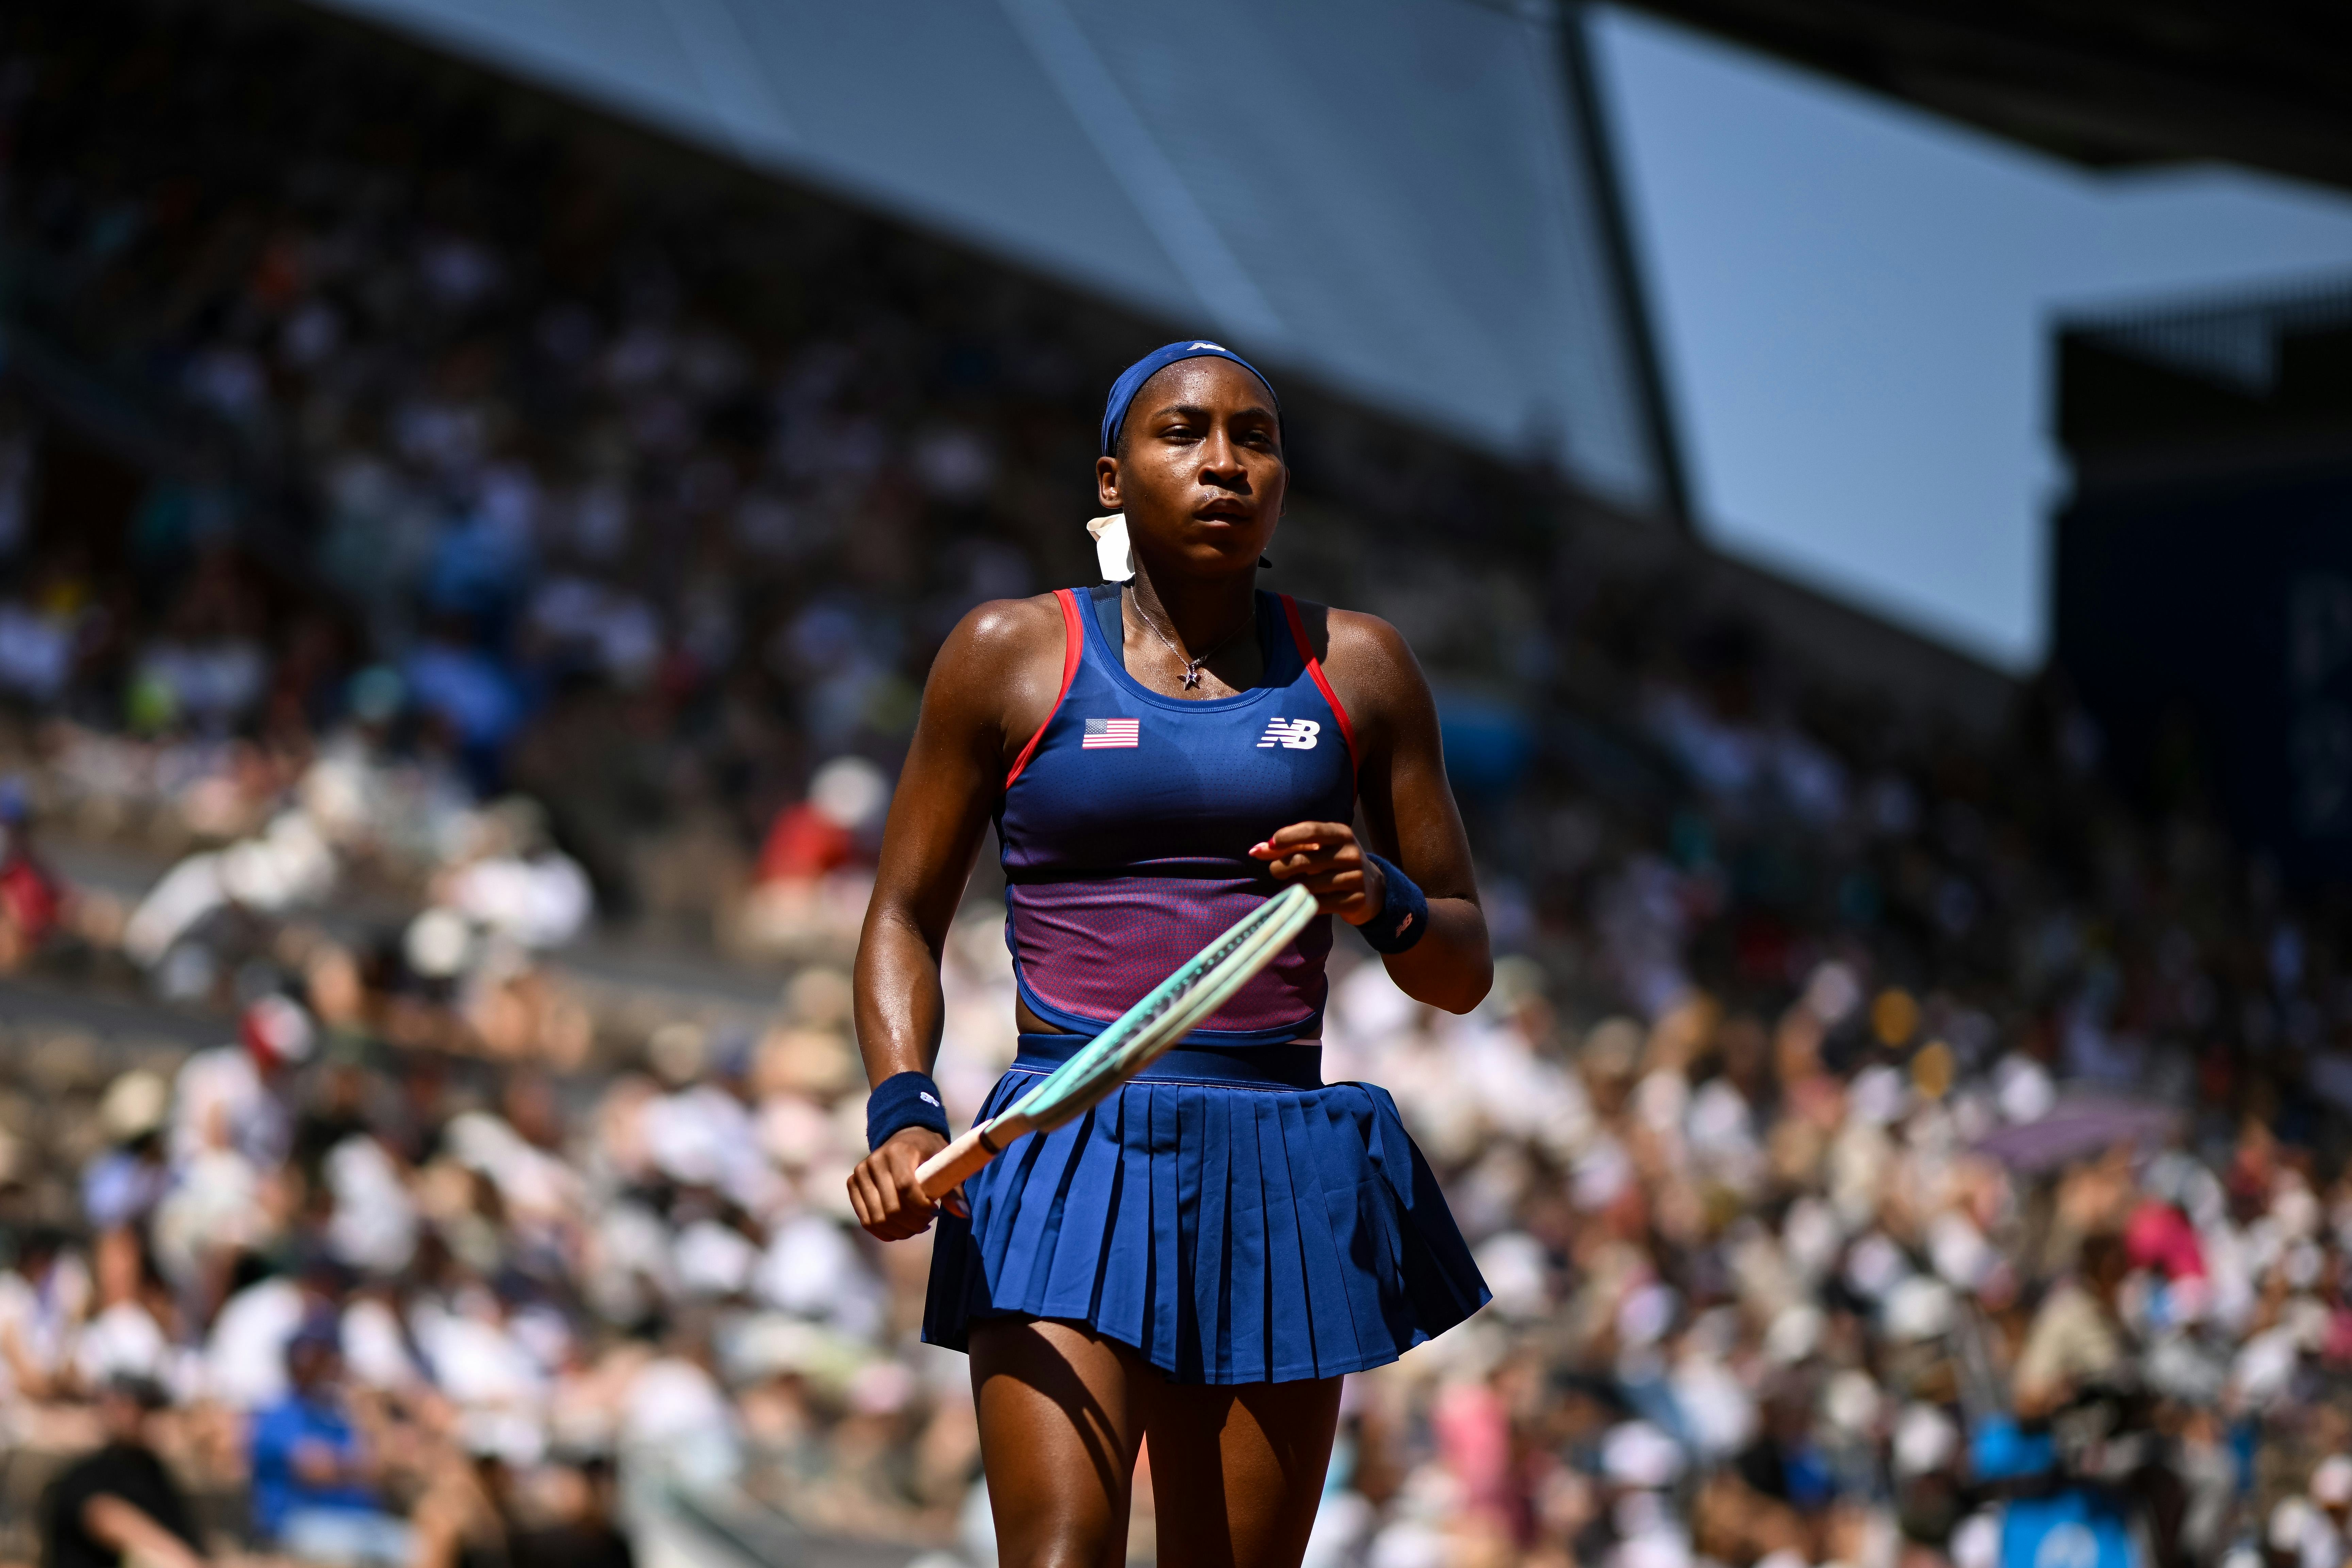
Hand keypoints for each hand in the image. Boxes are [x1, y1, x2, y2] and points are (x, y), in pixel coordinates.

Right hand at [848, 1126, 956, 1239]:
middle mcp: (875, 1160)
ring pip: (877, 1219)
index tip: (936, 1212)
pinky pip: (866, 1220)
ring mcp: (861, 1173)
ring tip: (916, 1227)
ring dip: (900, 1230)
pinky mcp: (853, 1184)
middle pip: (891, 1208)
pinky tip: (901, 1229)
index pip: (905, 1187)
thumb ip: (953, 1189)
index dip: (921, 1207)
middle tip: (927, 1223)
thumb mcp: (944, 1163)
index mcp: (899, 1152)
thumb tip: (963, 1214)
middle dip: (913, 1223)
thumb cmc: (929, 1152)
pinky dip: (885, 1232)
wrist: (904, 1138)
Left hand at [1249, 821, 1386, 925]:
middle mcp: (1351, 853)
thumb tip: (1255, 850)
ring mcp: (1356, 877)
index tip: (1269, 845)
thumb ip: (1289, 846)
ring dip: (1290, 887)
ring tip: (1285, 886)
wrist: (1372, 889)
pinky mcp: (1355, 900)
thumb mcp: (1319, 849)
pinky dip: (1304, 902)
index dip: (1287, 837)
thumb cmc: (1335, 863)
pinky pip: (1320, 903)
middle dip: (1281, 866)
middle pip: (1305, 860)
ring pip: (1310, 885)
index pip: (1311, 831)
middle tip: (1274, 871)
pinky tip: (1300, 899)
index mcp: (1342, 833)